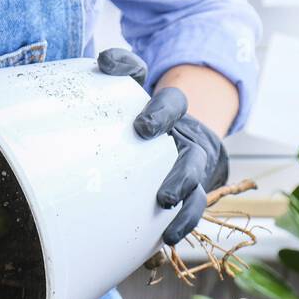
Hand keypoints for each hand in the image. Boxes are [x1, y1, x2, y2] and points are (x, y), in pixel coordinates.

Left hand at [96, 48, 228, 245]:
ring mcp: (190, 164)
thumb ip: (117, 78)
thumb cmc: (133, 123)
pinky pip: (194, 208)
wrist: (166, 144)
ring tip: (166, 200)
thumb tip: (103, 61)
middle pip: (186, 137)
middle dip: (166, 132)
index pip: (170, 98)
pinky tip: (168, 237)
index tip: (139, 122)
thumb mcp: (125, 97)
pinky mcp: (190, 192)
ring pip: (195, 174)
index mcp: (168, 109)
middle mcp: (183, 134)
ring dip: (183, 184)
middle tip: (145, 140)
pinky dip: (184, 222)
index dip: (156, 104)